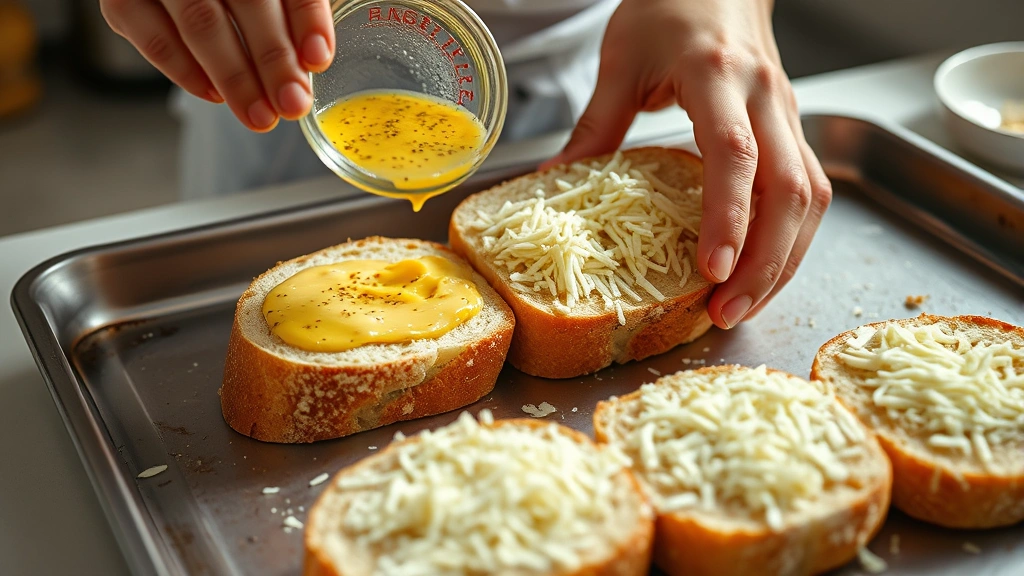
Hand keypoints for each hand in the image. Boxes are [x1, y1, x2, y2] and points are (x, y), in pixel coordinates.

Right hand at [101, 0, 335, 130]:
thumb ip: (287, 10)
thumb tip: (311, 59)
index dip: (306, 19)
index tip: (318, 59)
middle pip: (248, 2)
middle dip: (274, 59)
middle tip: (292, 103)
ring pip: (201, 23)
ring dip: (235, 76)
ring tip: (260, 115)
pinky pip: (154, 37)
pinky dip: (186, 71)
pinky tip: (214, 95)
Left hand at [545, 0, 831, 329]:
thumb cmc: (669, 8)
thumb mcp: (620, 60)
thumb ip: (595, 125)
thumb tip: (554, 182)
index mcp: (716, 75)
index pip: (735, 153)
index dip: (728, 215)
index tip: (713, 270)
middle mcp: (764, 98)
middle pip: (789, 190)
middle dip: (765, 262)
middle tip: (727, 312)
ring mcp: (786, 115)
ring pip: (811, 198)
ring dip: (784, 261)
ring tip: (742, 308)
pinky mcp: (793, 130)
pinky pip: (809, 193)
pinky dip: (790, 241)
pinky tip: (762, 274)